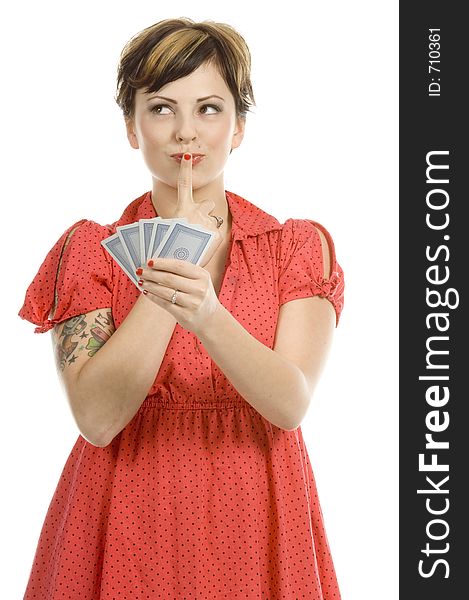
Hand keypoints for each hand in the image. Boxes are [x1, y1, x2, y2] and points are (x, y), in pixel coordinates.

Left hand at [138, 256, 220, 334]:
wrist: (210, 319)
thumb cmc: (200, 295)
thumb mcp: (199, 281)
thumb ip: (183, 272)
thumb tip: (158, 264)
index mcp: (203, 276)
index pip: (179, 266)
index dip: (162, 263)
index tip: (150, 261)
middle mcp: (199, 289)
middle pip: (170, 278)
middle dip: (152, 274)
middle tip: (141, 271)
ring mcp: (193, 303)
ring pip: (165, 291)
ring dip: (150, 285)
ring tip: (141, 281)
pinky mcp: (185, 315)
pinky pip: (165, 304)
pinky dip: (153, 297)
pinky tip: (147, 292)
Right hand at [172, 152, 222, 267]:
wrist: (179, 267)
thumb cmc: (168, 250)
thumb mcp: (168, 232)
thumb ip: (177, 221)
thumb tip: (177, 221)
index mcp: (181, 209)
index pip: (183, 184)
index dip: (185, 169)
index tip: (186, 155)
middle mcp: (197, 212)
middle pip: (207, 204)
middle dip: (206, 210)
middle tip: (198, 224)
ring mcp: (208, 223)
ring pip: (213, 220)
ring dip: (208, 227)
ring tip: (199, 241)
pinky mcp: (217, 234)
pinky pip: (216, 234)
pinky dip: (211, 241)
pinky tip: (203, 248)